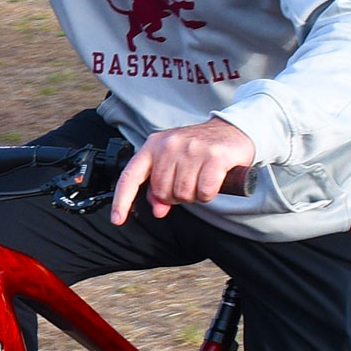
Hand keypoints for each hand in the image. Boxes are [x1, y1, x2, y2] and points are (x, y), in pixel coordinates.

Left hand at [111, 117, 256, 224]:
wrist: (233, 131)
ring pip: (183, 194)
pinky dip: (209, 193)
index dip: (122, 201)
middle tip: (189, 183)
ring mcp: (191, 149)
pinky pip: (204, 191)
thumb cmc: (200, 149)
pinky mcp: (213, 156)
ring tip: (201, 179)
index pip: (131, 176)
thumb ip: (160, 186)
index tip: (117, 219)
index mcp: (153, 145)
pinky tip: (213, 181)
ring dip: (194, 195)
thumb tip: (157, 209)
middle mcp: (169, 145)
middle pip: (162, 191)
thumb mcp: (174, 162)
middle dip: (175, 196)